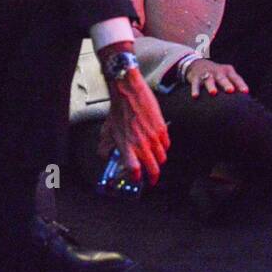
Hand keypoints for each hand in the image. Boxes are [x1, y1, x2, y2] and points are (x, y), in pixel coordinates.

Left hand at [97, 67, 169, 185]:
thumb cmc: (118, 109)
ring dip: (159, 161)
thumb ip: (105, 147)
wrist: (128, 92)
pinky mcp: (161, 128)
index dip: (137, 177)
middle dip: (154, 177)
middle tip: (152, 179)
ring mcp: (154, 137)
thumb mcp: (106, 131)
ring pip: (162, 157)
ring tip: (155, 160)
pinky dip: (164, 148)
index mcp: (127, 146)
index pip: (135, 170)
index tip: (137, 179)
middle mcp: (142, 143)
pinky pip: (166, 144)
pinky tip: (159, 145)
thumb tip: (104, 156)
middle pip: (154, 168)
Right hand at [184, 58, 248, 97]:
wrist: (197, 64)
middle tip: (230, 90)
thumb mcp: (226, 75)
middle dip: (226, 84)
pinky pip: (195, 84)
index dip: (241, 84)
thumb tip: (246, 99)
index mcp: (228, 71)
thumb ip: (235, 84)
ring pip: (209, 80)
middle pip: (222, 78)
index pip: (236, 78)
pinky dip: (195, 90)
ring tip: (213, 93)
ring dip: (211, 86)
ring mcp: (206, 74)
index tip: (245, 92)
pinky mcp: (196, 77)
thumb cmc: (217, 74)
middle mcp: (217, 72)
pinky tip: (195, 96)